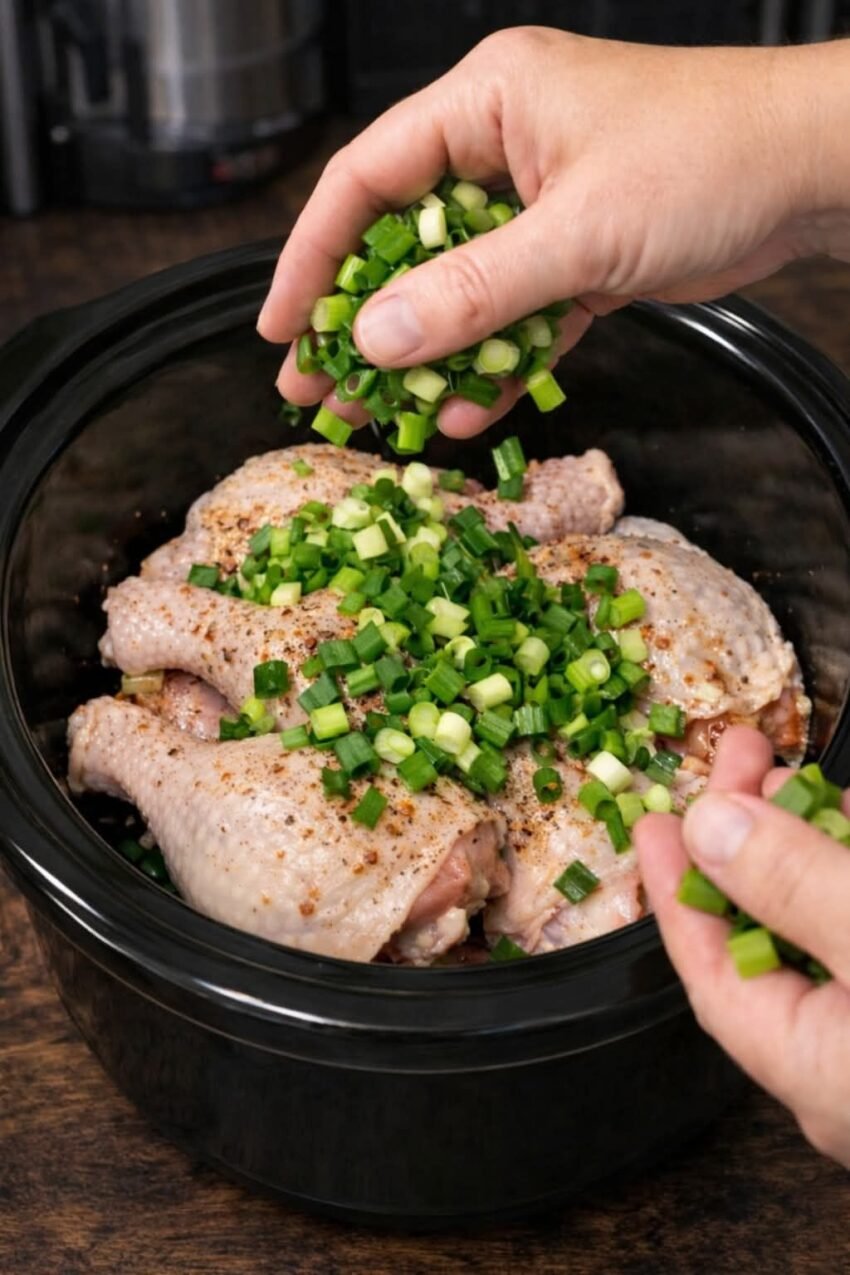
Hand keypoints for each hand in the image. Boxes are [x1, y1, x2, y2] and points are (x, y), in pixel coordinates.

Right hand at [258, 30, 849, 438]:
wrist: (815, 172)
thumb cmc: (711, 159)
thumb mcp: (578, 230)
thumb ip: (474, 292)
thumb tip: (378, 338)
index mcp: (487, 105)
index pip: (365, 180)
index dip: (312, 255)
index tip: (281, 326)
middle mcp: (503, 152)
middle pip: (402, 245)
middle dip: (360, 323)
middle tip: (313, 387)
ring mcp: (540, 208)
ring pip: (458, 292)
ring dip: (422, 358)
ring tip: (373, 415)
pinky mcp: (578, 258)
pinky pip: (517, 319)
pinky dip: (494, 366)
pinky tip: (464, 416)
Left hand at [636, 725, 849, 1167]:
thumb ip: (794, 887)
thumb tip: (710, 826)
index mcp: (812, 1069)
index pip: (711, 975)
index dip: (676, 890)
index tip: (654, 821)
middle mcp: (845, 1059)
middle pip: (770, 935)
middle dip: (750, 836)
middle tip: (738, 754)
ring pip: (826, 921)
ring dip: (805, 840)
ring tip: (785, 768)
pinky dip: (849, 866)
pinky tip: (844, 814)